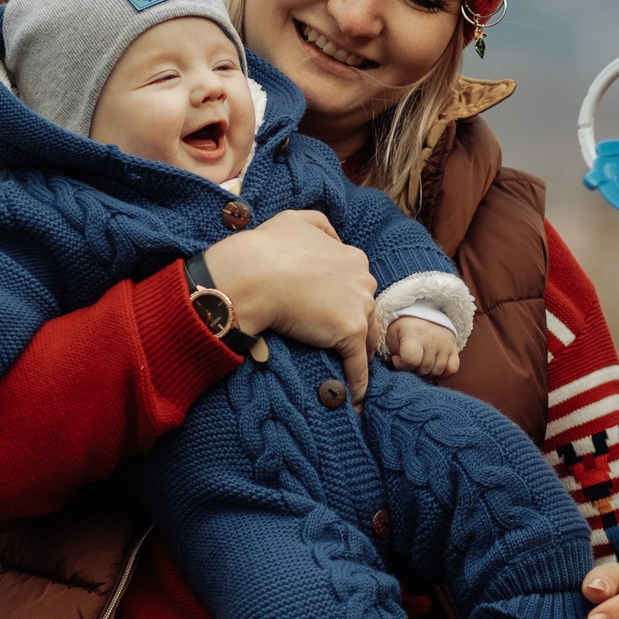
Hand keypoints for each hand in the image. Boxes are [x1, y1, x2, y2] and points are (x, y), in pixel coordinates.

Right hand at [200, 209, 376, 393]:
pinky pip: (358, 364)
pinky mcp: (349, 332)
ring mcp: (359, 306)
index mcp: (353, 257)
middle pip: (364, 310)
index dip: (344, 301)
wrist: (254, 275)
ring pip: (364, 337)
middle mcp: (364, 280)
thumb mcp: (296, 220)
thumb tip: (334, 238)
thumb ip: (321, 226)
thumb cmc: (268, 248)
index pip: (356, 285)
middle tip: (337, 344)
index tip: (333, 314)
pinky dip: (359, 382)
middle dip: (353, 325)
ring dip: (357, 355)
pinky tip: (357, 398)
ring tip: (348, 372)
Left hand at [383, 316, 461, 377]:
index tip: (396, 358)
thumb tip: (404, 367)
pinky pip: (452, 369)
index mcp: (414, 334)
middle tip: (408, 362)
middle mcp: (432, 339)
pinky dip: (443, 373)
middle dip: (413, 371)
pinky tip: (433, 368)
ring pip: (437, 371)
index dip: (401, 365)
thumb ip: (395, 352)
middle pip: (423, 369)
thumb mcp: (393, 334)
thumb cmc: (405, 326)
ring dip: (426, 374)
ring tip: (419, 364)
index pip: (411, 360)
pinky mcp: (454, 347)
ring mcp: (445, 343)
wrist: (424, 311)